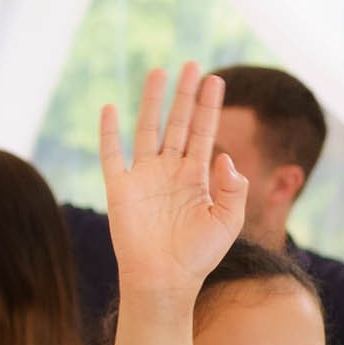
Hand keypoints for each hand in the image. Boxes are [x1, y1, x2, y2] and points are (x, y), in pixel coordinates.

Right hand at [99, 65, 247, 300]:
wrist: (165, 279)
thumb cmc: (199, 255)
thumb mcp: (228, 220)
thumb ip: (233, 188)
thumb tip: (225, 156)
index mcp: (198, 177)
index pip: (205, 132)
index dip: (209, 106)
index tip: (215, 80)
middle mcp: (171, 171)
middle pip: (179, 123)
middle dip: (185, 95)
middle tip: (191, 65)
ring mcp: (145, 177)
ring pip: (148, 129)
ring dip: (152, 102)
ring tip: (158, 72)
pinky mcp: (120, 188)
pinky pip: (111, 155)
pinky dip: (109, 132)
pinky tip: (111, 108)